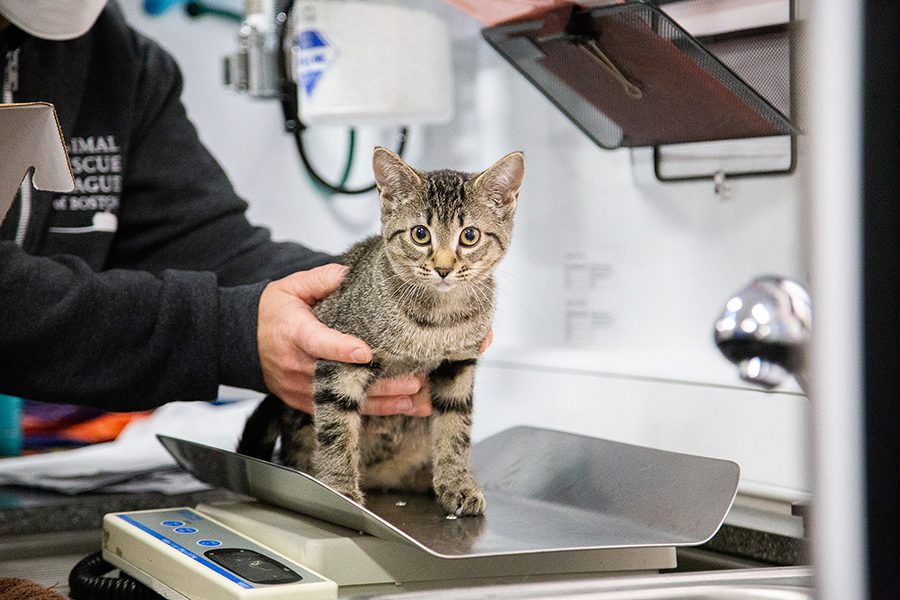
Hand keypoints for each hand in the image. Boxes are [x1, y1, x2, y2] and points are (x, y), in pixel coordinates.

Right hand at [257, 264, 429, 416]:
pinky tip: (395, 411)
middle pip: (342, 378)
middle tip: (414, 382)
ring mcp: (300, 387)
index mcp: (294, 332)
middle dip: (379, 383)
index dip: (343, 349)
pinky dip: (367, 414)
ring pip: (344, 400)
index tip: (368, 354)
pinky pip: (338, 411)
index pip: (320, 342)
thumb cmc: (272, 312)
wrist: (242, 340)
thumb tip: (349, 274)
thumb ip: (321, 279)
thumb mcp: (291, 287)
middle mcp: (297, 364)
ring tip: (413, 401)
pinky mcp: (304, 402)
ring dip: (381, 403)